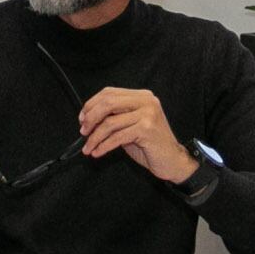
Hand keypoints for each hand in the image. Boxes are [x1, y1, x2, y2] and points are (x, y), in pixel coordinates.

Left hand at [78, 86, 194, 181]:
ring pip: (110, 123)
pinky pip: (117, 137)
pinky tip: (97, 152)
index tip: (82, 118)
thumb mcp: (131, 125)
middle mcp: (146, 101)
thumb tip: (88, 118)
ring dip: (95, 137)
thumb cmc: (151, 144)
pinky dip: (103, 146)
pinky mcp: (146, 129)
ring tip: (88, 147)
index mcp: (142, 96)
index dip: (91, 104)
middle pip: (108, 103)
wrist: (173, 160)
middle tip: (83, 131)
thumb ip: (115, 117)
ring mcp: (148, 114)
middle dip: (91, 118)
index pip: (109, 93)